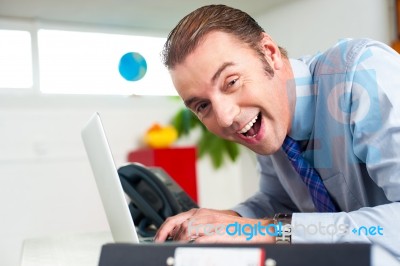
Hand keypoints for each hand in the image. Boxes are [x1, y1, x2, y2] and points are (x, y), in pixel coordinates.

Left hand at [154, 208, 274, 243]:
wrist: (254, 229)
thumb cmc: (234, 227)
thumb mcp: (212, 222)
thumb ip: (197, 225)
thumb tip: (180, 234)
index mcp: (200, 212)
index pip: (175, 219)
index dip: (163, 230)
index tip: (157, 239)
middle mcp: (203, 215)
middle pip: (178, 224)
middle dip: (167, 235)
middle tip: (162, 244)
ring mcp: (210, 224)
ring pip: (186, 230)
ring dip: (180, 241)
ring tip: (181, 248)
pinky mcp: (217, 234)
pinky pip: (199, 240)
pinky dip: (192, 245)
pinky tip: (191, 250)